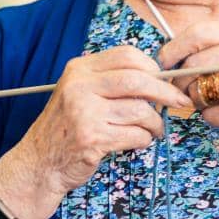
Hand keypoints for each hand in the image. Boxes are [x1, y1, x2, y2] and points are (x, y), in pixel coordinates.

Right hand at [0, 46, 194, 218]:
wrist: (39, 163)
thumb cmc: (66, 128)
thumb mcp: (78, 93)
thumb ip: (108, 81)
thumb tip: (157, 77)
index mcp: (78, 70)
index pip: (126, 56)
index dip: (152, 66)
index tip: (164, 79)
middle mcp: (79, 87)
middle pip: (138, 80)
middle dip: (166, 92)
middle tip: (179, 101)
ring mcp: (84, 113)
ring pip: (140, 110)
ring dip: (155, 123)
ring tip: (153, 129)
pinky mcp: (91, 139)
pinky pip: (135, 135)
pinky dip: (144, 139)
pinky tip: (137, 141)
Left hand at [156, 21, 218, 173]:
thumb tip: (172, 52)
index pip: (197, 33)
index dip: (174, 48)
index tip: (164, 61)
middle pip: (192, 64)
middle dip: (183, 82)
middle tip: (189, 91)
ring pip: (197, 89)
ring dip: (199, 102)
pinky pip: (209, 113)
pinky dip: (214, 119)